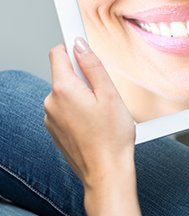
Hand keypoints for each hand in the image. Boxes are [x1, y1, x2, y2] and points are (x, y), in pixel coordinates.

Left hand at [44, 38, 135, 190]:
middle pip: (64, 74)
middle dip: (84, 77)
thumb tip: (80, 46)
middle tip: (105, 92)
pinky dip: (79, 111)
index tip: (82, 43)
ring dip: (82, 96)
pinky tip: (95, 124)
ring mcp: (51, 118)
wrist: (106, 172)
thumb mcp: (110, 94)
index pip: (58, 53)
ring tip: (102, 113)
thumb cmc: (112, 137)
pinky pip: (66, 109)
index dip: (73, 46)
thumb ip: (93, 66)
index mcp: (63, 89)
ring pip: (66, 93)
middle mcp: (50, 102)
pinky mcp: (55, 130)